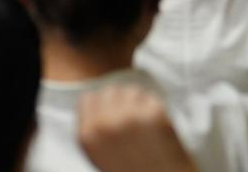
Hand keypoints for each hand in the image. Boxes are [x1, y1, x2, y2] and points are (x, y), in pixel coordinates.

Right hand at [79, 86, 196, 171]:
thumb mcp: (99, 156)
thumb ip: (93, 130)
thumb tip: (96, 102)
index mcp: (88, 136)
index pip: (88, 99)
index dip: (102, 105)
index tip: (112, 111)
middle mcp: (105, 124)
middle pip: (110, 91)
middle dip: (121, 102)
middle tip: (134, 120)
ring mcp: (130, 118)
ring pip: (131, 91)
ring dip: (139, 103)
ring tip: (146, 125)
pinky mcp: (154, 115)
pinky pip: (151, 98)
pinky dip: (156, 109)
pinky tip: (159, 128)